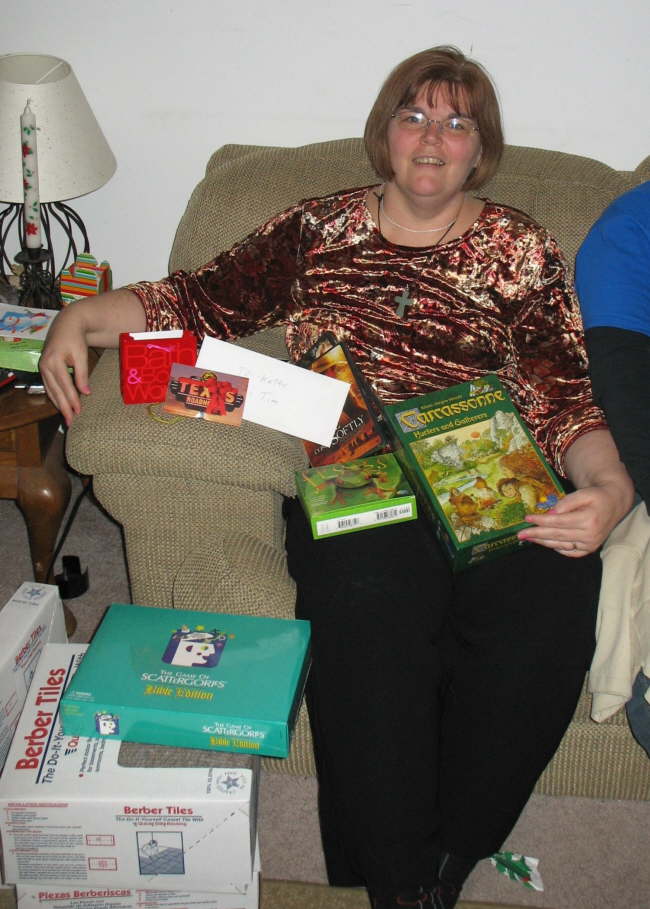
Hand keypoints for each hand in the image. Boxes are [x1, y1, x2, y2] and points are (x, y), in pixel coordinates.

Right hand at [39, 305, 90, 426]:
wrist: (66, 324)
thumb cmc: (75, 339)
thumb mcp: (81, 355)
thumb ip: (82, 374)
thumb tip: (86, 393)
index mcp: (54, 361)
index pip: (65, 385)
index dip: (72, 399)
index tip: (78, 412)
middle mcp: (45, 366)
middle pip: (55, 391)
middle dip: (63, 407)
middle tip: (70, 422)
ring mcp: (42, 367)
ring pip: (50, 390)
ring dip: (58, 404)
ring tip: (66, 417)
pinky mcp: (44, 368)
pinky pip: (48, 386)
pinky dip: (54, 396)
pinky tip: (60, 405)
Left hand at [517, 481, 627, 556]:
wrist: (614, 505)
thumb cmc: (596, 497)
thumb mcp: (583, 494)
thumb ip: (566, 503)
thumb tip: (550, 514)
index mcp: (588, 519)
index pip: (558, 522)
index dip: (541, 520)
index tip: (527, 518)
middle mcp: (590, 535)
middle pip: (557, 535)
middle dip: (536, 534)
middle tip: (520, 534)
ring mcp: (590, 544)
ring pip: (560, 545)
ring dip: (542, 542)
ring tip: (528, 538)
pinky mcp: (589, 549)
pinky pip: (568, 551)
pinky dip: (556, 547)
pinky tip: (545, 541)